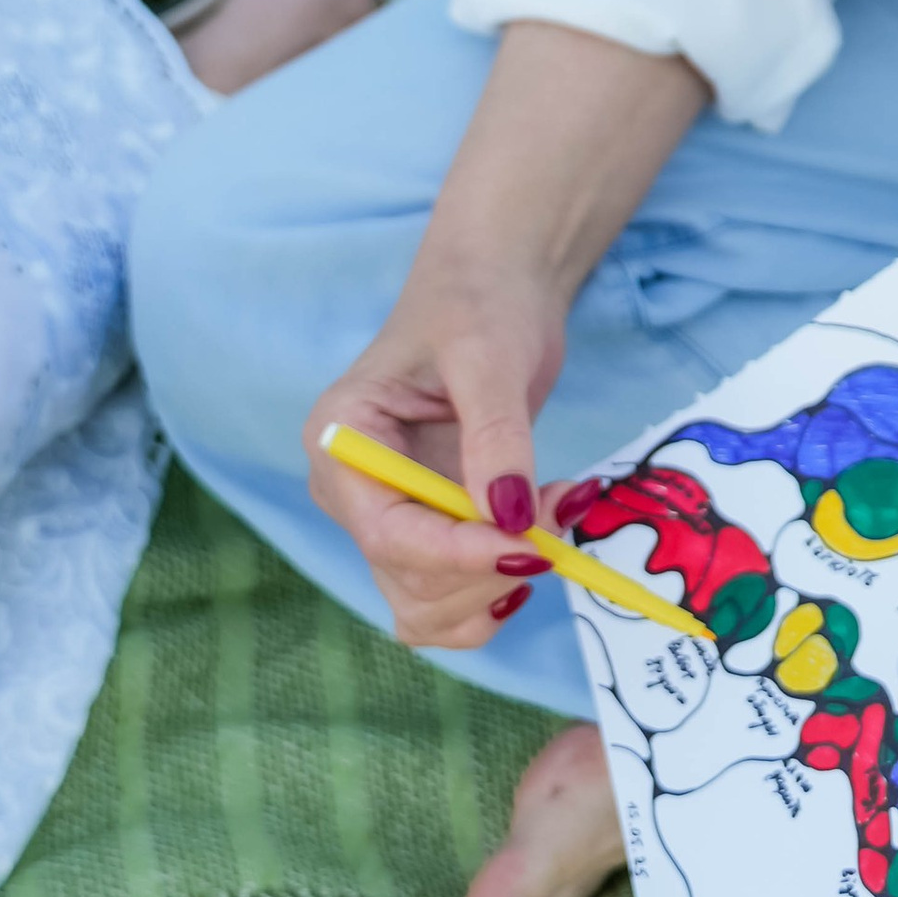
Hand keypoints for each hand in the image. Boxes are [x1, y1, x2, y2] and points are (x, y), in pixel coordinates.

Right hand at [300, 17, 711, 653]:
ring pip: (430, 609)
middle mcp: (354, 494)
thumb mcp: (490, 358)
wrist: (497, 287)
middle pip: (409, 584)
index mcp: (342, 443)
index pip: (388, 533)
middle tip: (555, 509)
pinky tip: (538, 536)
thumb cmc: (480, 303)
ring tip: (551, 511)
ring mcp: (391, 518)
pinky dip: (502, 585)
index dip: (460, 554)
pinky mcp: (431, 532)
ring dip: (499, 582)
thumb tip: (509, 520)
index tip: (532, 546)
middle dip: (489, 566)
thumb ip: (496, 437)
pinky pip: (456, 600)